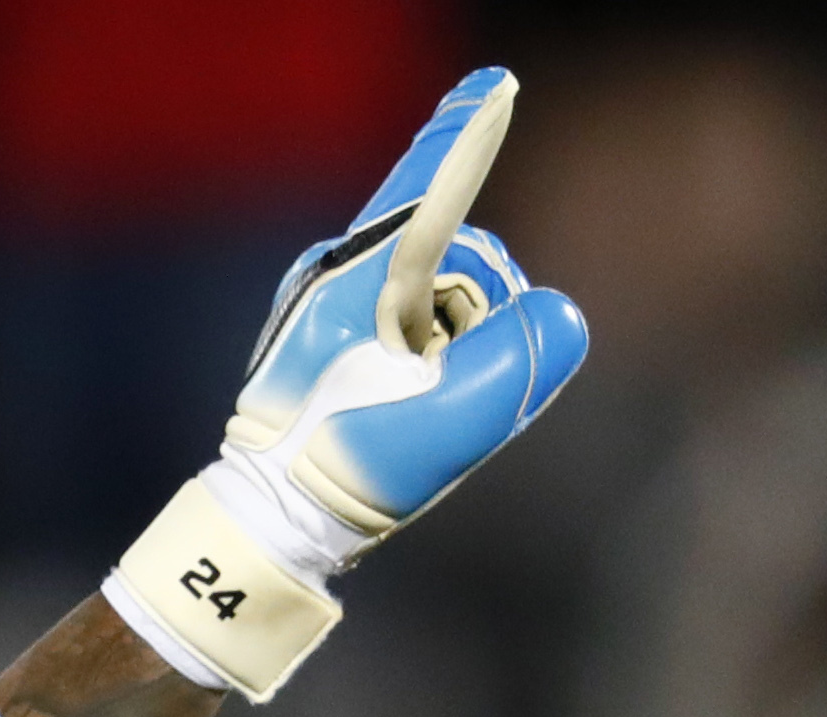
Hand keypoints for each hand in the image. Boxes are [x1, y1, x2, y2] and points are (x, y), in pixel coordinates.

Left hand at [107, 69, 589, 701]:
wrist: (271, 519)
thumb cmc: (340, 471)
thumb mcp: (439, 426)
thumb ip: (517, 362)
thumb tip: (555, 315)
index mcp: (357, 283)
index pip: (427, 193)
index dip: (465, 140)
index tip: (494, 86)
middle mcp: (343, 273)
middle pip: (456, 253)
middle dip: (471, 314)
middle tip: (431, 388)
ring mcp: (339, 297)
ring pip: (444, 288)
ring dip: (452, 342)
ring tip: (406, 403)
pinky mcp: (343, 324)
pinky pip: (418, 313)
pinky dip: (432, 351)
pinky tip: (404, 396)